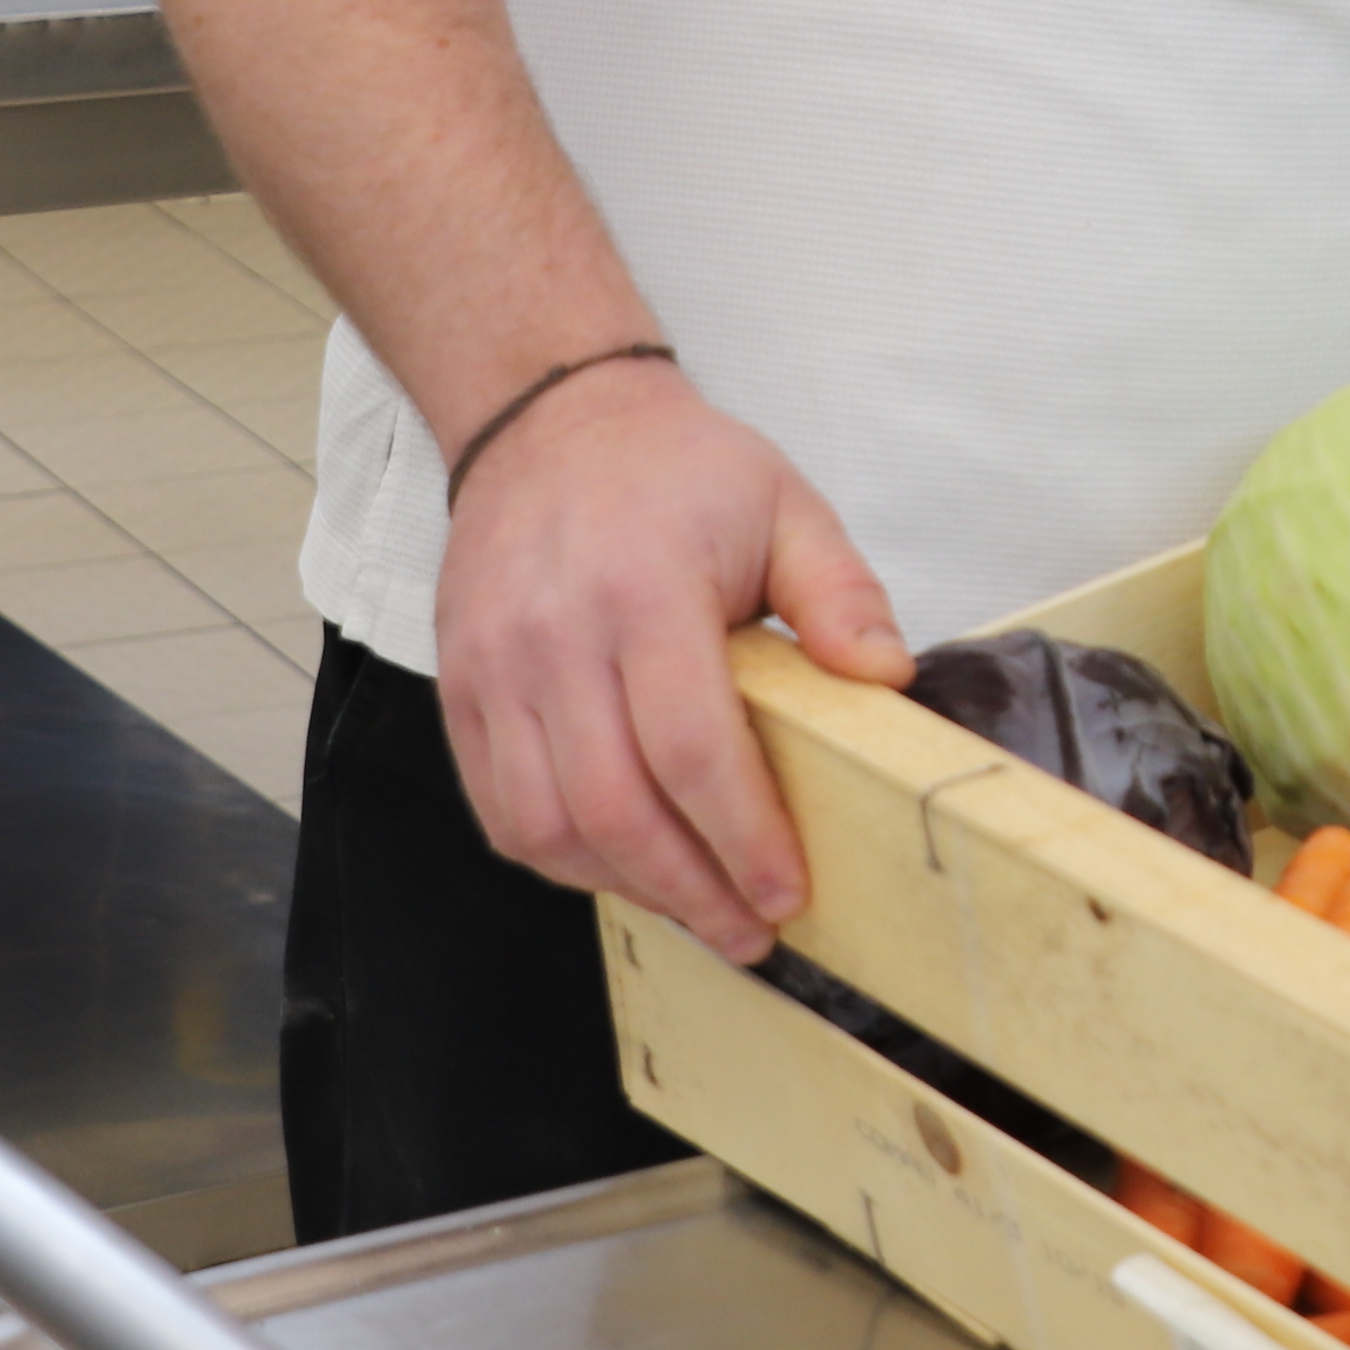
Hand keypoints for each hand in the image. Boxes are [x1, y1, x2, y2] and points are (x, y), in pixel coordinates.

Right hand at [426, 364, 908, 957]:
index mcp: (645, 587)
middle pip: (615, 806)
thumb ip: (842, 594)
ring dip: (626, 886)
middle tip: (749, 929)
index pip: (691, 746)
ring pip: (547, 825)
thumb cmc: (676, 470)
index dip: (741, 835)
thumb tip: (886, 679)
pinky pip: (501, 809)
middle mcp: (556, 634)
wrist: (549, 421)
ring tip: (695, 907)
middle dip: (690, 890)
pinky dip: (562, 857)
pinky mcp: (462, 689)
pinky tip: (622, 866)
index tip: (787, 890)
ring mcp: (495, 666)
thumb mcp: (786, 503)